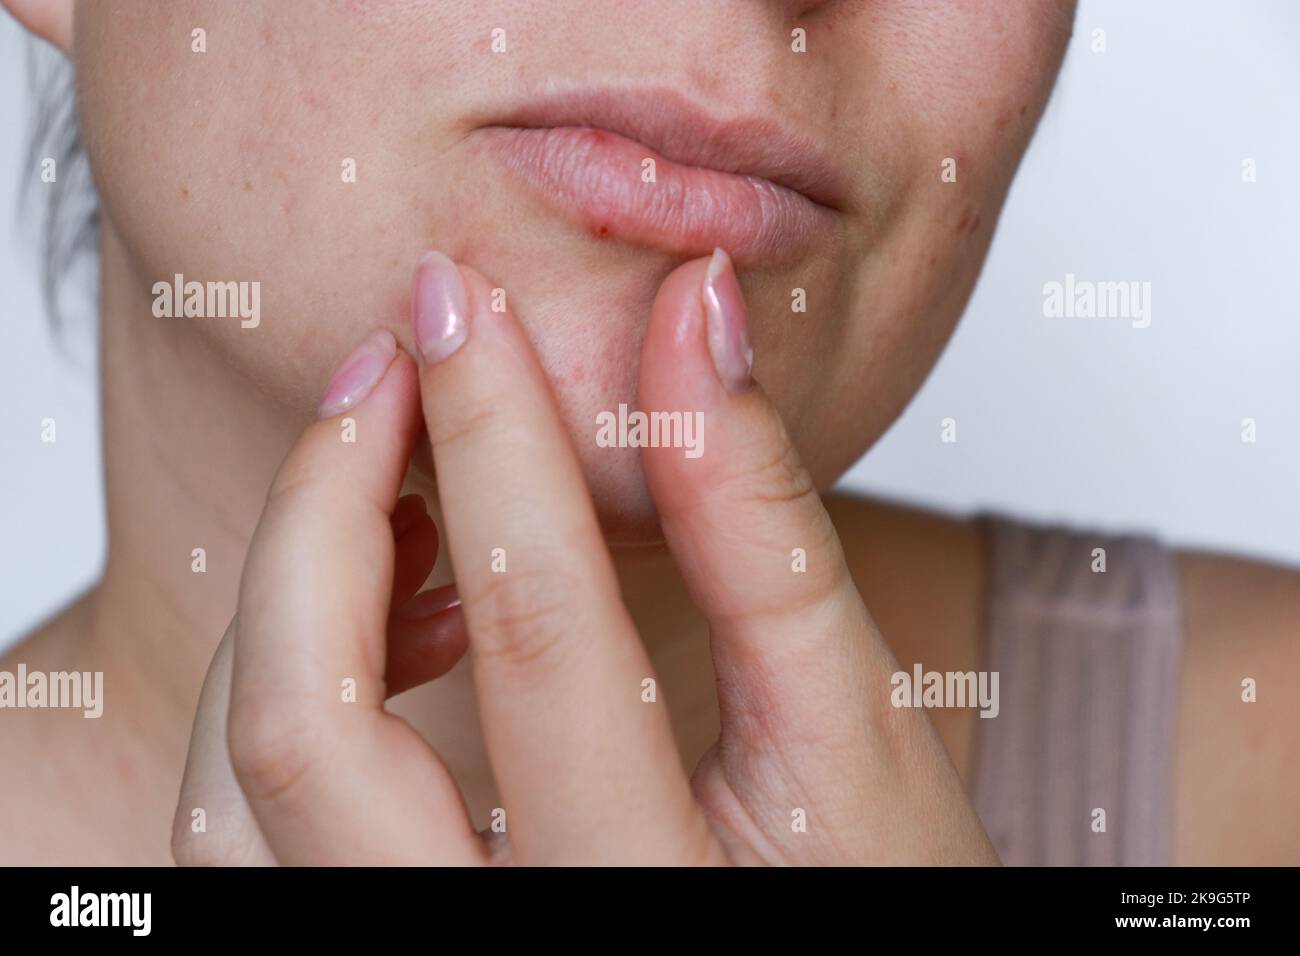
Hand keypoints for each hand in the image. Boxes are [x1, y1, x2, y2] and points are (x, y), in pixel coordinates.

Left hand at [171, 248, 997, 865]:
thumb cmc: (884, 892)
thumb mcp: (852, 725)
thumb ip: (763, 519)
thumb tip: (696, 315)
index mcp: (644, 895)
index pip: (533, 625)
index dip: (492, 434)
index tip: (465, 301)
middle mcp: (488, 951)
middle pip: (310, 723)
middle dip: (325, 503)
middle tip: (393, 365)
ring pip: (243, 788)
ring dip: (294, 600)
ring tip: (408, 499)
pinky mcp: (365, 937)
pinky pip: (253, 824)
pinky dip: (294, 688)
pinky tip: (402, 621)